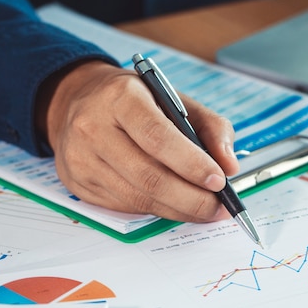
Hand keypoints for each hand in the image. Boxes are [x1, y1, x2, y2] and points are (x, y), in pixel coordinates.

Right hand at [37, 60, 238, 222]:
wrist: (79, 100)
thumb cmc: (136, 100)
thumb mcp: (176, 98)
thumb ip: (211, 127)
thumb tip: (230, 165)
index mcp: (121, 97)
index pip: (158, 136)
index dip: (191, 163)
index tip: (219, 180)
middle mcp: (93, 127)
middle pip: (148, 176)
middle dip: (192, 198)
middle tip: (219, 206)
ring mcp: (81, 158)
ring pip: (137, 198)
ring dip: (179, 210)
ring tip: (206, 210)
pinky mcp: (78, 183)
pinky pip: (125, 207)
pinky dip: (158, 210)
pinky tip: (178, 206)